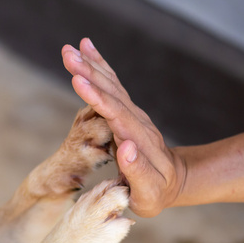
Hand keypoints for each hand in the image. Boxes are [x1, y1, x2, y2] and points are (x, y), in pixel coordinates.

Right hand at [61, 38, 185, 216]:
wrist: (175, 182)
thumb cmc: (157, 193)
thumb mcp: (148, 192)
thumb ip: (137, 171)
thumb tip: (125, 146)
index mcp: (137, 141)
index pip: (115, 114)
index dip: (97, 98)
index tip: (78, 81)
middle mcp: (136, 122)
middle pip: (111, 92)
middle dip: (89, 72)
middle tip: (68, 54)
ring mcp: (133, 114)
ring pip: (111, 85)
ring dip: (91, 65)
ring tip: (72, 49)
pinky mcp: (127, 112)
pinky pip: (112, 87)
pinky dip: (100, 68)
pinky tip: (89, 53)